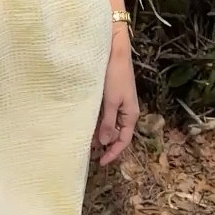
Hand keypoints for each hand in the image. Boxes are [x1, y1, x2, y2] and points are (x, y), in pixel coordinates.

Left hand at [91, 36, 138, 168]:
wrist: (115, 51)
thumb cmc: (115, 76)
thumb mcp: (111, 101)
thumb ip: (107, 122)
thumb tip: (104, 143)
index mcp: (130, 115)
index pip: (124, 141)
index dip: (113, 153)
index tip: (101, 163)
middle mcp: (126, 112)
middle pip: (116, 134)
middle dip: (104, 144)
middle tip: (88, 152)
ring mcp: (118, 104)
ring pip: (109, 125)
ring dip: (99, 133)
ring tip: (84, 140)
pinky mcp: (110, 97)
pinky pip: (104, 115)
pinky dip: (96, 122)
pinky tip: (85, 124)